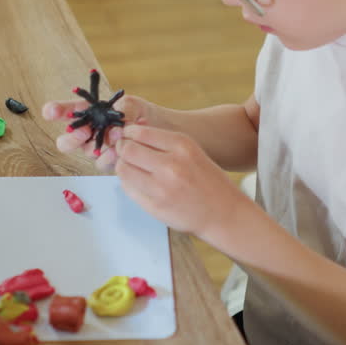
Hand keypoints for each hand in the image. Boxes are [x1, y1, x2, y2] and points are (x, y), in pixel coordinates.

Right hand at [41, 94, 155, 168]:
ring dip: (97, 144)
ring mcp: (97, 148)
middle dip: (71, 138)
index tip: (51, 112)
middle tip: (84, 131)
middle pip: (65, 141)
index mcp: (88, 112)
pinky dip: (110, 156)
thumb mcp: (132, 104)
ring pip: (85, 152)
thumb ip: (122, 109)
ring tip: (116, 135)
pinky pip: (102, 163)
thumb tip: (115, 124)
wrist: (161, 130)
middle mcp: (88, 132)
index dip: (54, 111)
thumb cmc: (142, 113)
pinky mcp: (109, 161)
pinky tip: (120, 150)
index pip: (65, 111)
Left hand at [113, 123, 246, 237]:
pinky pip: (128, 189)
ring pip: (123, 169)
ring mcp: (161, 187)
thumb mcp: (193, 152)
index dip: (129, 133)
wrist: (224, 213)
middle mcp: (171, 165)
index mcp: (182, 146)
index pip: (140, 132)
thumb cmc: (209, 182)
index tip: (127, 135)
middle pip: (128, 149)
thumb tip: (135, 131)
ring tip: (130, 168)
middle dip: (122, 149)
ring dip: (123, 166)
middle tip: (124, 151)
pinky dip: (128, 183)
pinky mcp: (155, 206)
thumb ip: (165, 142)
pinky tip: (137, 183)